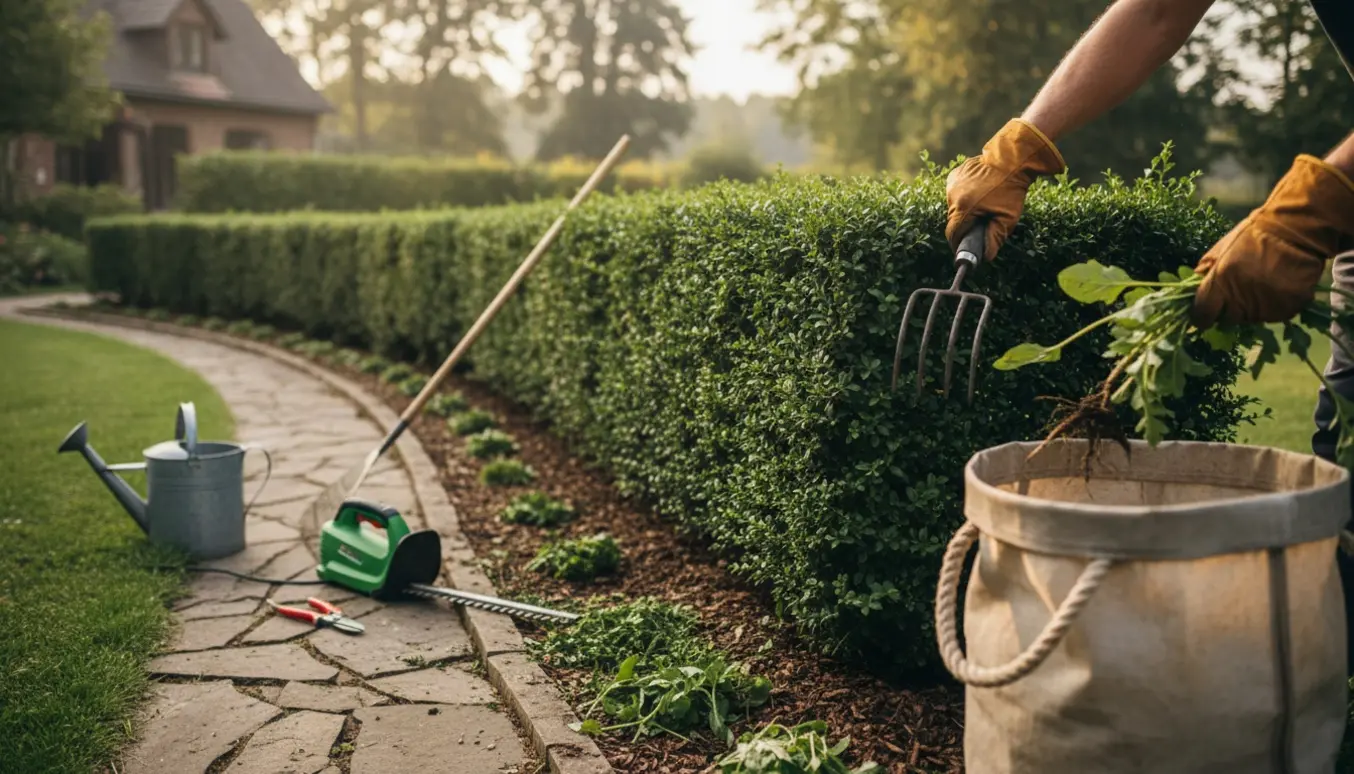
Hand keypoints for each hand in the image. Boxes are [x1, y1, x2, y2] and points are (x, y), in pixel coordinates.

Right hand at [945, 118, 1065, 260]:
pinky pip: (955, 192)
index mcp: (965, 209)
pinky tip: (978, 192)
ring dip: (963, 210)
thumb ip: (995, 239)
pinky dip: (963, 196)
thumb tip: (986, 257)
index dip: (957, 244)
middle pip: (953, 220)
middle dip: (963, 226)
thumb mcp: (1008, 218)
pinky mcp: (955, 174)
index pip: (953, 233)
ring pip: (954, 205)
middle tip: (978, 225)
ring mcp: (953, 184)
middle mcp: (954, 196)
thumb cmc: (1012, 189)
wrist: (1012, 159)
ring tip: (981, 206)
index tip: (962, 248)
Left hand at [1192, 154, 1353, 326]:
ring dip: (1252, 307)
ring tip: (1260, 284)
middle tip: (1238, 291)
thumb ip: (1206, 271)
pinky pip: (1274, 316)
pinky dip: (1274, 306)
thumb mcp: (1221, 248)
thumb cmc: (1254, 235)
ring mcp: (1265, 306)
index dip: (1201, 316)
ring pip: (1251, 319)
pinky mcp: (1287, 309)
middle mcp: (1241, 298)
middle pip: (1228, 319)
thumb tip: (1192, 288)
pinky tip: (1277, 287)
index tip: (1203, 315)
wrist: (1295, 230)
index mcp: (1220, 282)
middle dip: (1228, 309)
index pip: (1202, 314)